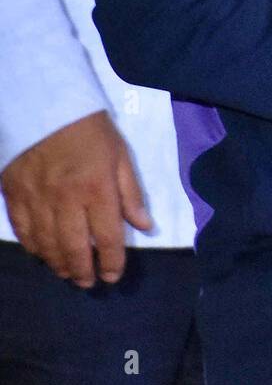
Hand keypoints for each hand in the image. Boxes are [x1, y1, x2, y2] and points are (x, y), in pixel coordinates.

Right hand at [0, 110, 152, 287]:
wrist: (45, 102)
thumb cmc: (89, 128)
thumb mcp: (120, 154)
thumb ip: (131, 193)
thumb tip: (144, 226)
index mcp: (97, 188)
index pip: (107, 237)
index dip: (112, 262)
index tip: (113, 275)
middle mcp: (66, 199)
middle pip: (74, 249)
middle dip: (83, 272)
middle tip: (89, 282)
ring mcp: (37, 199)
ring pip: (46, 246)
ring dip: (58, 265)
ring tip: (68, 272)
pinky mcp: (14, 194)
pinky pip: (23, 231)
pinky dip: (33, 248)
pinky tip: (42, 253)